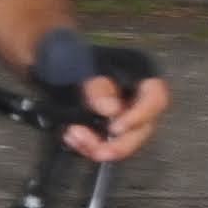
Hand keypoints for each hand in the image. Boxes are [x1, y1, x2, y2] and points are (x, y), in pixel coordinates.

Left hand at [33, 29, 169, 165]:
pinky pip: (105, 144)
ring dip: (99, 146)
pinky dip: (87, 145)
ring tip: (74, 137)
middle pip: (142, 128)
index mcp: (139, 75)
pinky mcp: (108, 128)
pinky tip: (71, 138)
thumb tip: (111, 110)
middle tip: (98, 150)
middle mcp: (138, 99)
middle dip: (119, 144)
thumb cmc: (71, 58)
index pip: (156, 98)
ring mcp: (124, 115)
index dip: (139, 116)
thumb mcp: (82, 66)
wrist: (51, 65)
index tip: (115, 128)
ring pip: (124, 141)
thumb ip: (97, 87)